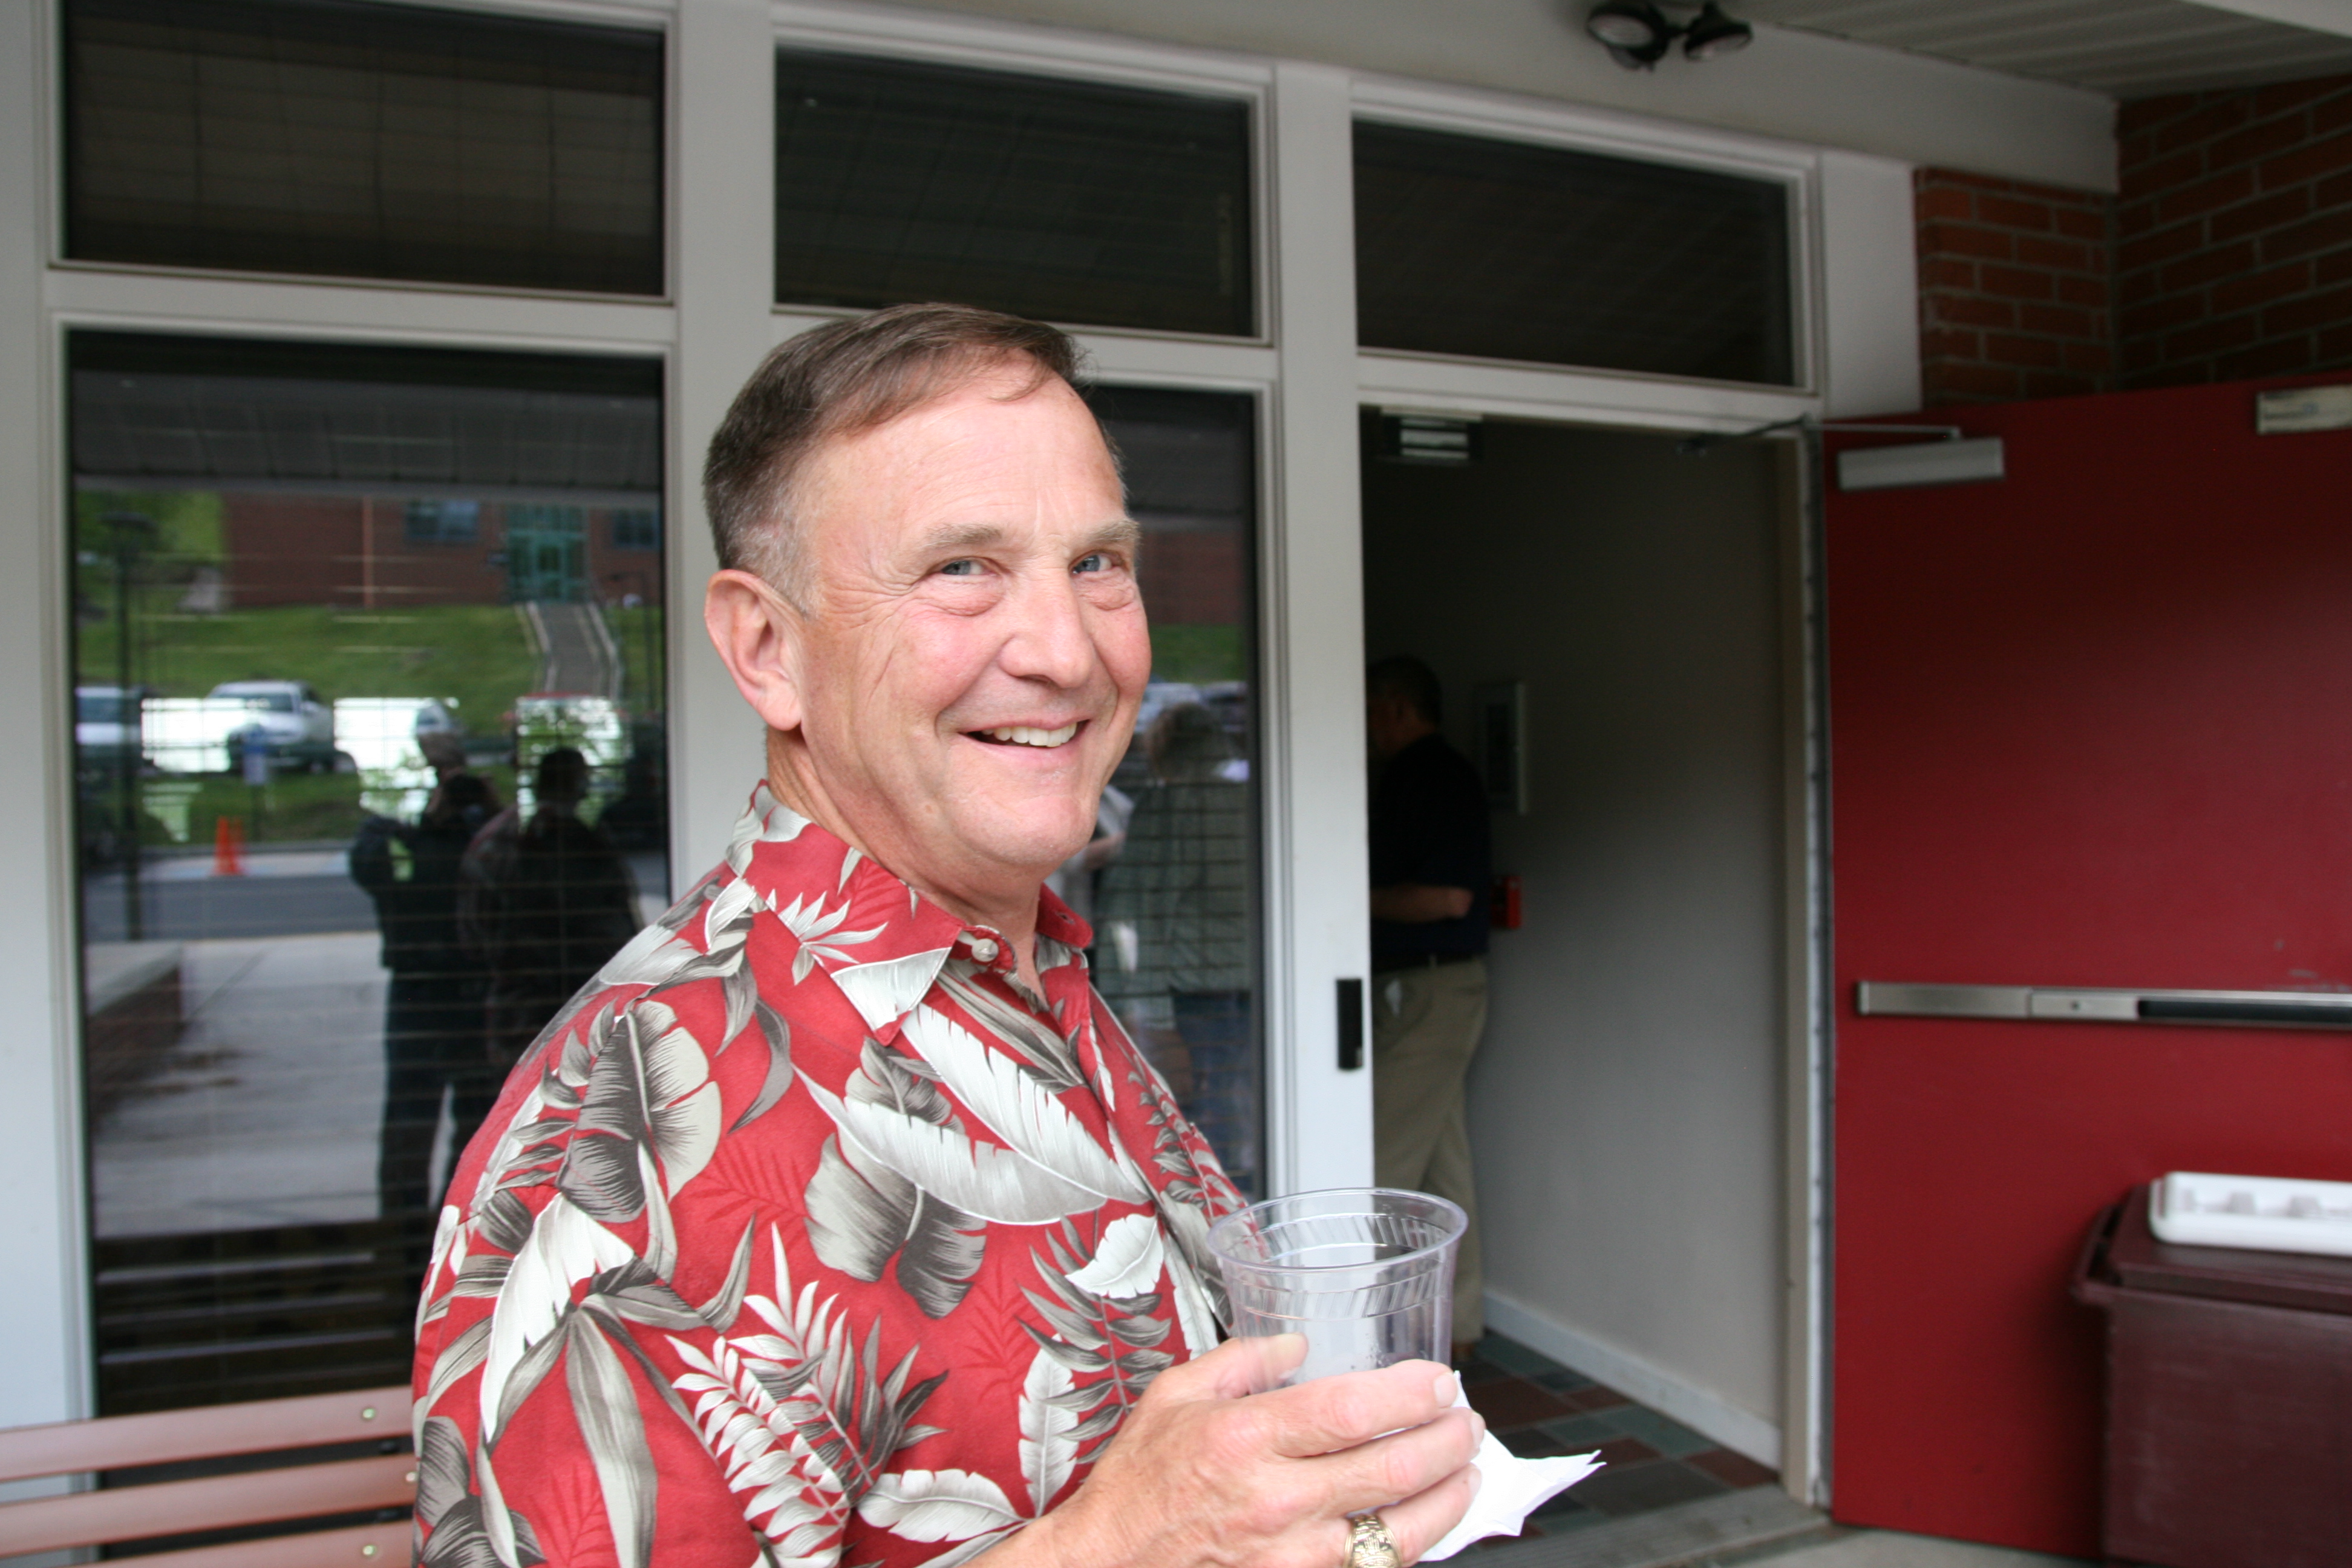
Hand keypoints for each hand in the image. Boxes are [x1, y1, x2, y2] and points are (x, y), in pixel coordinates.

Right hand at [1014, 1336, 1483, 1567]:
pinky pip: (1371, 1567)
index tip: (1439, 1382)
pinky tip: (1426, 1522)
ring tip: (1468, 1472)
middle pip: (1391, 1471)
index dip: (1409, 1396)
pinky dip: (1410, 1545)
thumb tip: (1296, 1343)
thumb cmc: (1140, 1481)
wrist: (1111, 1561)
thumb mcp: (1175, 1395)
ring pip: (1398, 1533)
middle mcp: (1277, 1499)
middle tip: (1467, 1422)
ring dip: (1447, 1500)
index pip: (1351, 1411)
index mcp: (1247, 1439)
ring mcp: (1291, 1553)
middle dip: (1447, 1443)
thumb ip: (1241, 1359)